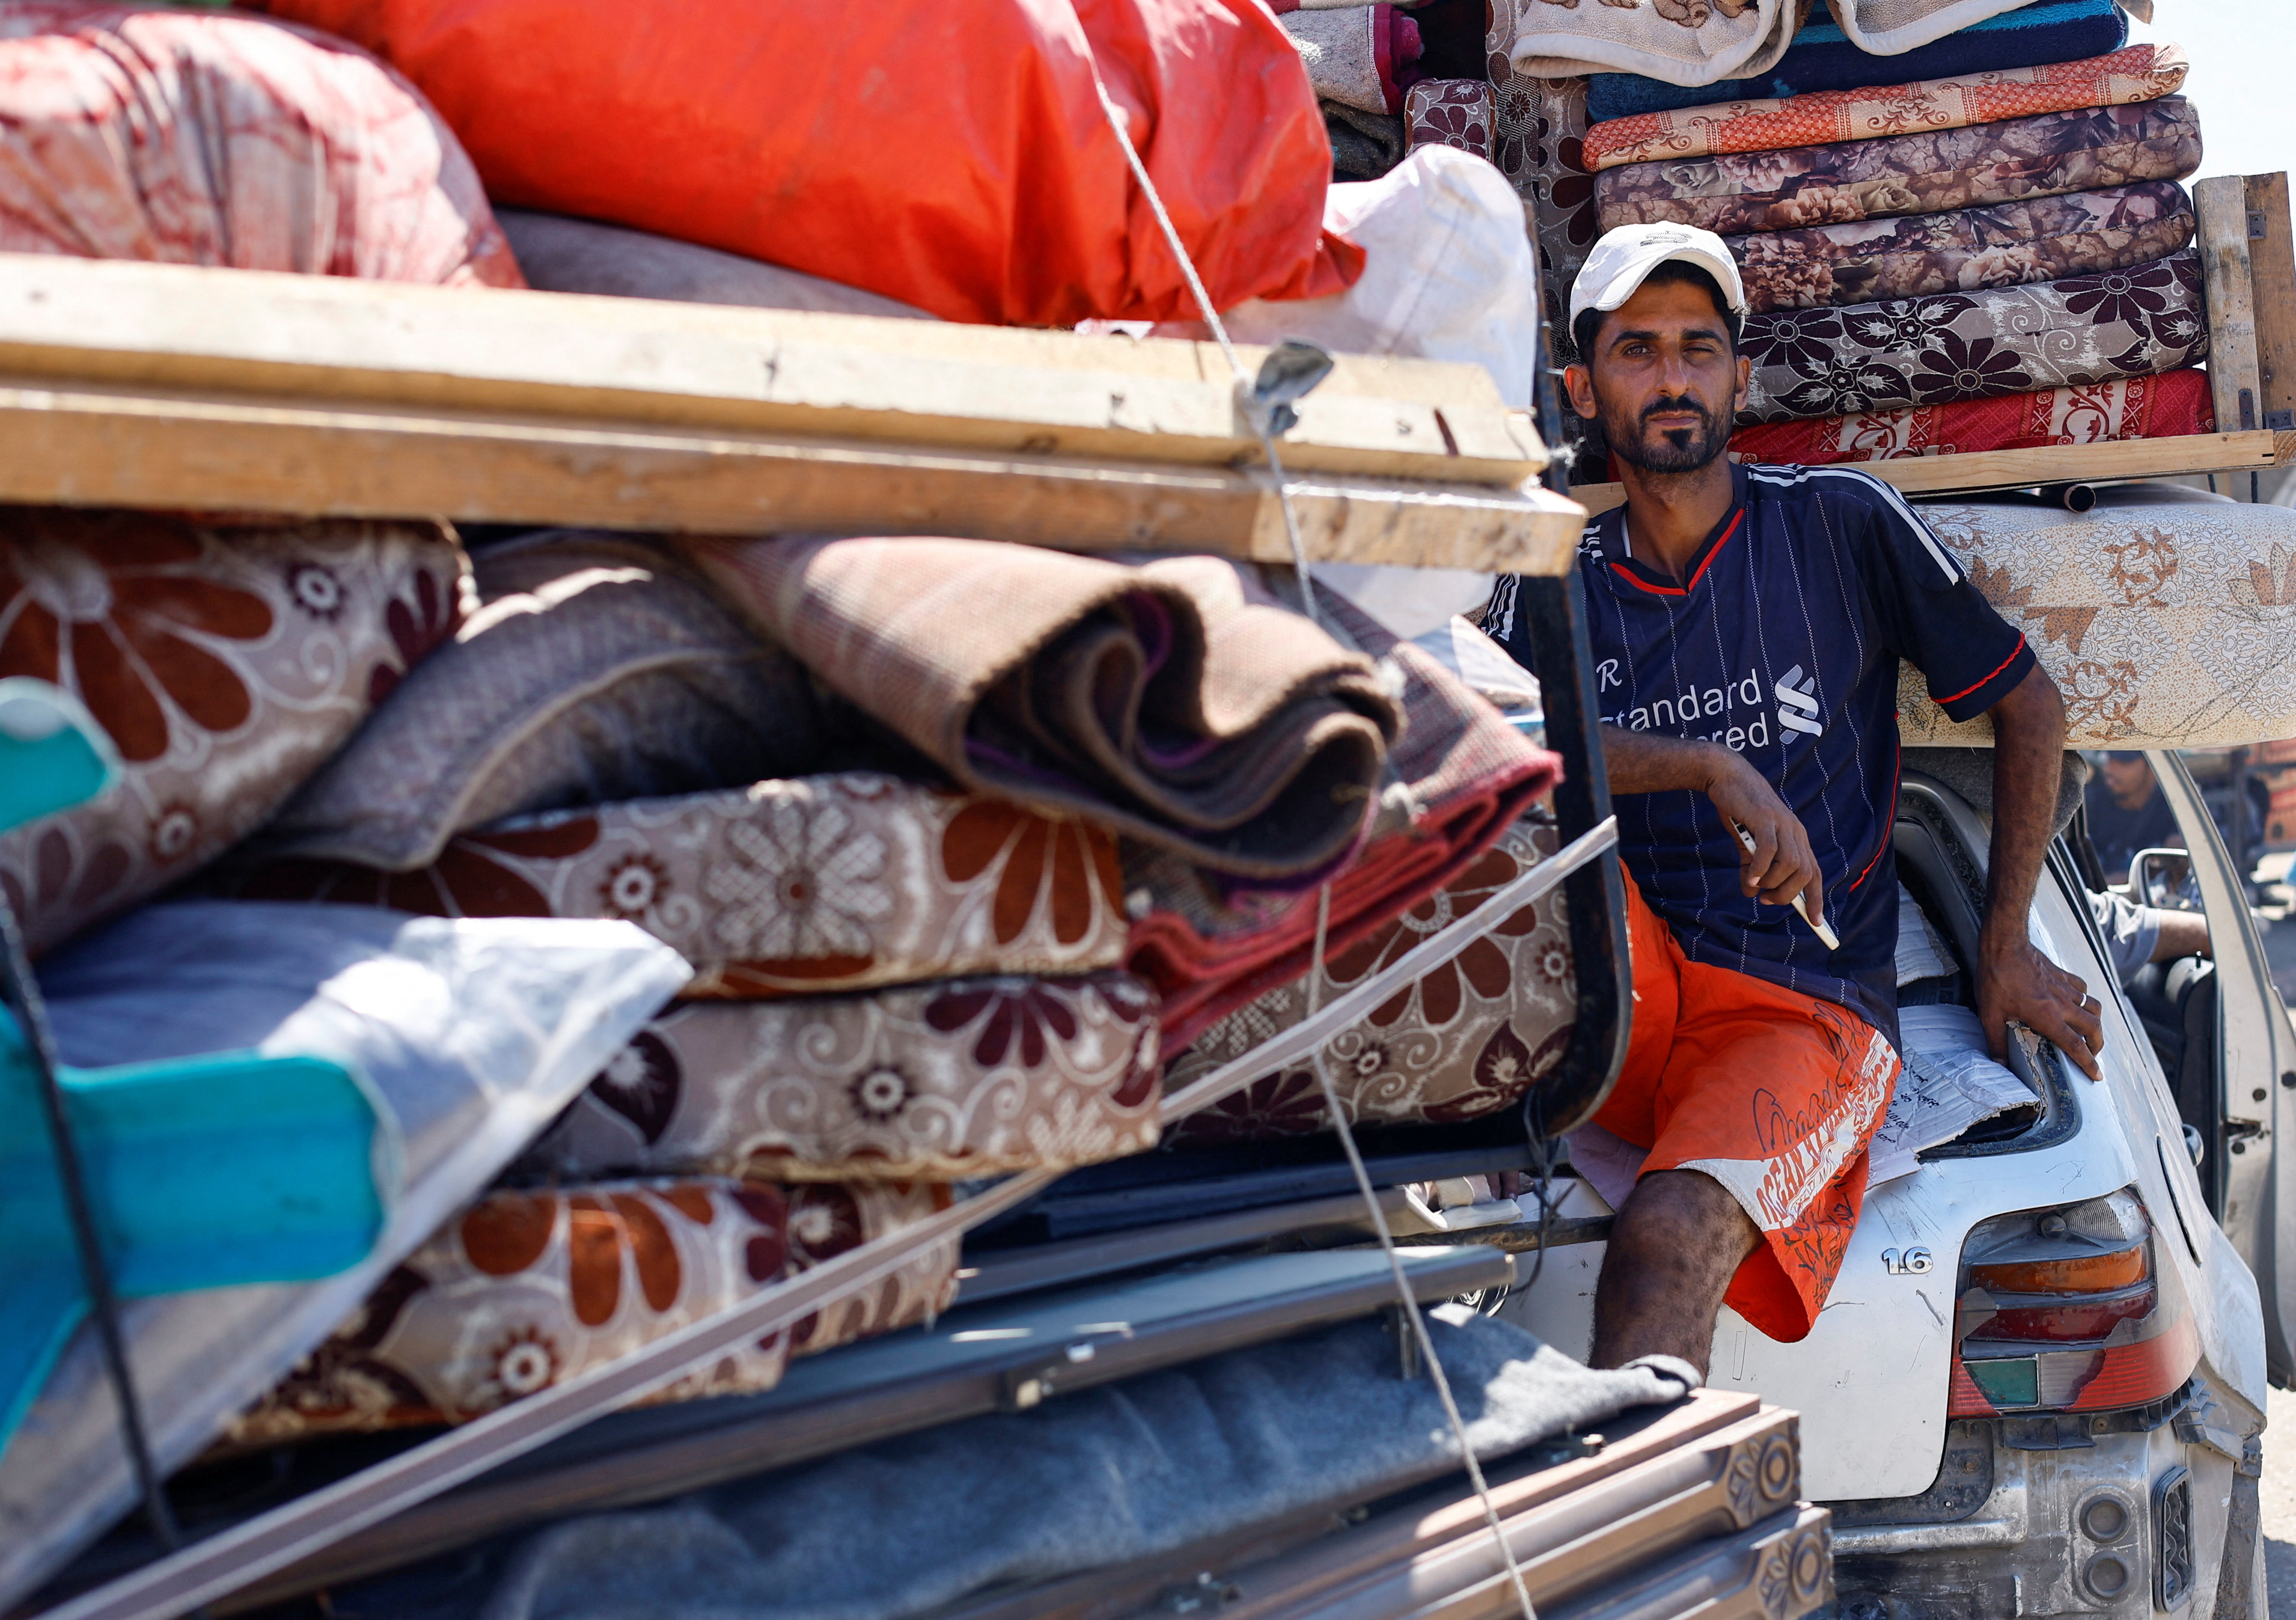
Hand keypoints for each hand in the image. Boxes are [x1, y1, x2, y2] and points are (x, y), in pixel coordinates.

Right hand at [1701, 747, 1822, 918]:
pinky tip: (1749, 878)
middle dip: (1788, 894)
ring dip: (1772, 882)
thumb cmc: (1740, 810)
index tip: (1816, 921)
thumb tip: (1752, 892)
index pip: (1814, 873)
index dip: (1815, 898)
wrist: (1728, 776)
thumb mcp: (1747, 845)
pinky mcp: (1765, 819)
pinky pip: (1769, 851)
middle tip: (1766, 899)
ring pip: (1790, 864)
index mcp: (1796, 838)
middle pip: (1805, 873)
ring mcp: (1782, 825)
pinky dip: (1760, 869)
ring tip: (1754, 886)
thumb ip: (1752, 868)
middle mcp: (1795, 832)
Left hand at [1978, 930, 2102, 1080]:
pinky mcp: (2063, 974)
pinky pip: (2083, 989)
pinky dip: (2085, 999)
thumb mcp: (1990, 1015)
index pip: (2076, 1045)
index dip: (2088, 1063)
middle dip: (2098, 1045)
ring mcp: (2065, 988)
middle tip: (2093, 1054)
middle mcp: (2062, 1004)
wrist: (2004, 945)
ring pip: (2093, 1007)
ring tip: (2090, 1032)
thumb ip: (1996, 1041)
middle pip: (2093, 1028)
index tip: (2097, 1075)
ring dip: (2096, 1022)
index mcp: (2048, 1017)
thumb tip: (1999, 1063)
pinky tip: (2077, 1003)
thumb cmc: (1996, 979)